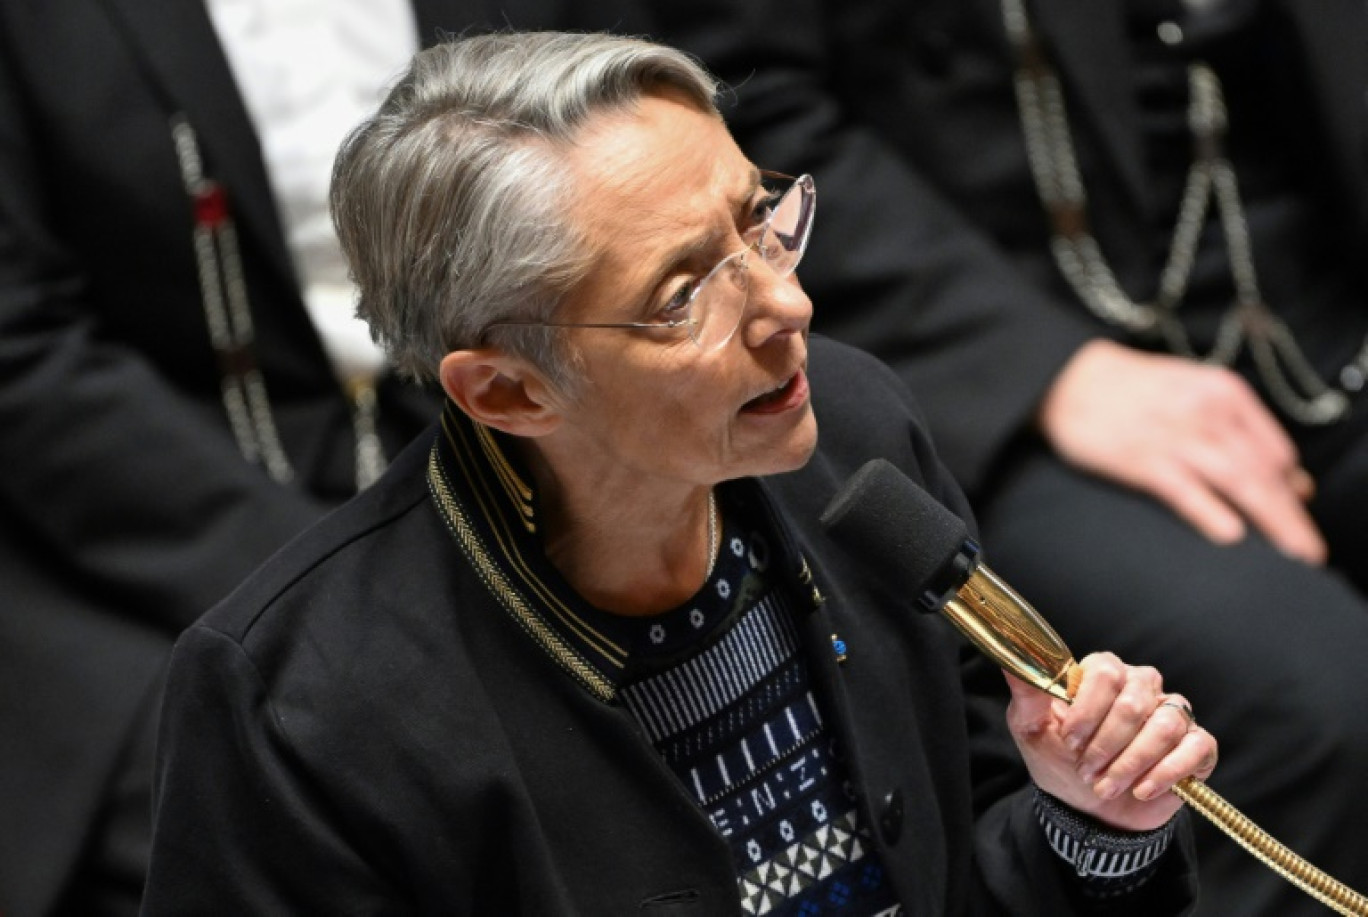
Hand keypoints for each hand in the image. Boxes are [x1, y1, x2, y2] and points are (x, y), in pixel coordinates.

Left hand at [1005, 652, 1217, 832]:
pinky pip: (1197, 746)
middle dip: (1106, 744)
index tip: (1070, 740)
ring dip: (1132, 763)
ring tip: (1107, 786)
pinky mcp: (1197, 744)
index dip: (1088, 709)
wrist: (1089, 810)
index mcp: (1103, 674)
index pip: (1105, 672)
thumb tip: (1010, 656)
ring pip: (1165, 725)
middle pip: (1134, 702)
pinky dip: (1168, 772)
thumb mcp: (1033, 728)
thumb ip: (1028, 692)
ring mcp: (1173, 713)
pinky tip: (1143, 790)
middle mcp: (1142, 686)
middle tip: (1086, 770)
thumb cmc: (1061, 761)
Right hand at [1038, 339, 1325, 563]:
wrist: (1067, 377)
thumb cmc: (1133, 389)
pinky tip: (1231, 535)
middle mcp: (1209, 413)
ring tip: (1295, 554)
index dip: (1291, 487)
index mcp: (1226, 394)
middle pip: (1266, 472)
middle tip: (1313, 552)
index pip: (1275, 451)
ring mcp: (1176, 437)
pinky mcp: (1141, 459)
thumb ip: (1238, 427)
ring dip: (1274, 520)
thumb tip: (1287, 474)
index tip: (1298, 516)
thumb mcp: (1194, 390)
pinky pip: (1185, 489)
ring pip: (1240, 482)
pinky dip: (1210, 512)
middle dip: (1294, 516)